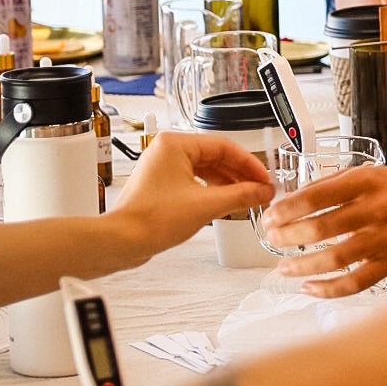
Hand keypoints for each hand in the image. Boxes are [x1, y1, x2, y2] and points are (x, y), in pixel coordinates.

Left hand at [113, 132, 272, 260]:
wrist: (123, 241)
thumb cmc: (149, 219)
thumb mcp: (206, 205)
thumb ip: (241, 195)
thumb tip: (262, 191)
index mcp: (175, 144)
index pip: (224, 146)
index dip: (248, 163)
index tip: (263, 178)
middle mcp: (167, 151)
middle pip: (215, 156)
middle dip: (239, 174)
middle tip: (259, 188)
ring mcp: (163, 167)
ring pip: (206, 169)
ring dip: (227, 183)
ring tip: (246, 197)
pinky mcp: (161, 184)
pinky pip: (194, 181)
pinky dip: (212, 190)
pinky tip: (225, 202)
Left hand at [263, 163, 386, 293]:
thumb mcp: (370, 172)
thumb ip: (333, 184)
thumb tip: (293, 199)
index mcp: (366, 183)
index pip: (317, 196)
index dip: (288, 209)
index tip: (271, 215)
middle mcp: (375, 211)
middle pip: (322, 228)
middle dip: (289, 236)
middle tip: (272, 239)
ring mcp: (383, 241)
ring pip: (335, 259)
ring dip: (303, 265)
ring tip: (283, 267)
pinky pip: (355, 282)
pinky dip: (329, 288)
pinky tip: (310, 287)